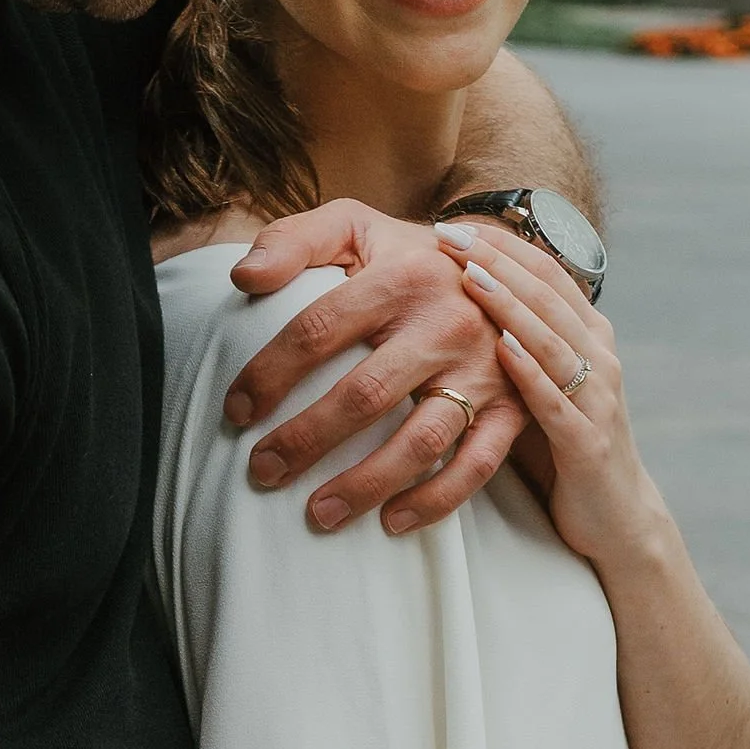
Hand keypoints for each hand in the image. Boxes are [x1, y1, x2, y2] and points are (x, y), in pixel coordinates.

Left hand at [226, 202, 526, 534]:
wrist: (506, 266)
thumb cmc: (408, 256)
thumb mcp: (354, 226)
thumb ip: (294, 240)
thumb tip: (243, 277)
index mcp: (401, 277)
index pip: (319, 330)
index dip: (271, 374)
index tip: (236, 412)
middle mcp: (446, 324)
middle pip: (365, 395)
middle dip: (306, 440)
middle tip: (262, 471)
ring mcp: (485, 370)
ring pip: (421, 441)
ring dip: (366, 484)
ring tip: (318, 513)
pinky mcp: (513, 407)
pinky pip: (477, 466)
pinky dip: (436, 500)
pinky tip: (392, 521)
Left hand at [439, 225, 664, 573]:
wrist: (616, 518)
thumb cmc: (561, 448)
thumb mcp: (537, 385)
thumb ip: (508, 345)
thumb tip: (442, 311)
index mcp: (585, 335)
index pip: (543, 273)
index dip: (500, 245)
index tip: (452, 222)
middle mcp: (597, 356)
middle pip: (546, 294)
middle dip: (497, 260)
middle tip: (448, 234)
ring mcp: (597, 397)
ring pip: (551, 338)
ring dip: (509, 305)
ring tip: (469, 275)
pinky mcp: (589, 442)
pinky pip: (556, 400)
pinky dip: (530, 372)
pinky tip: (501, 348)